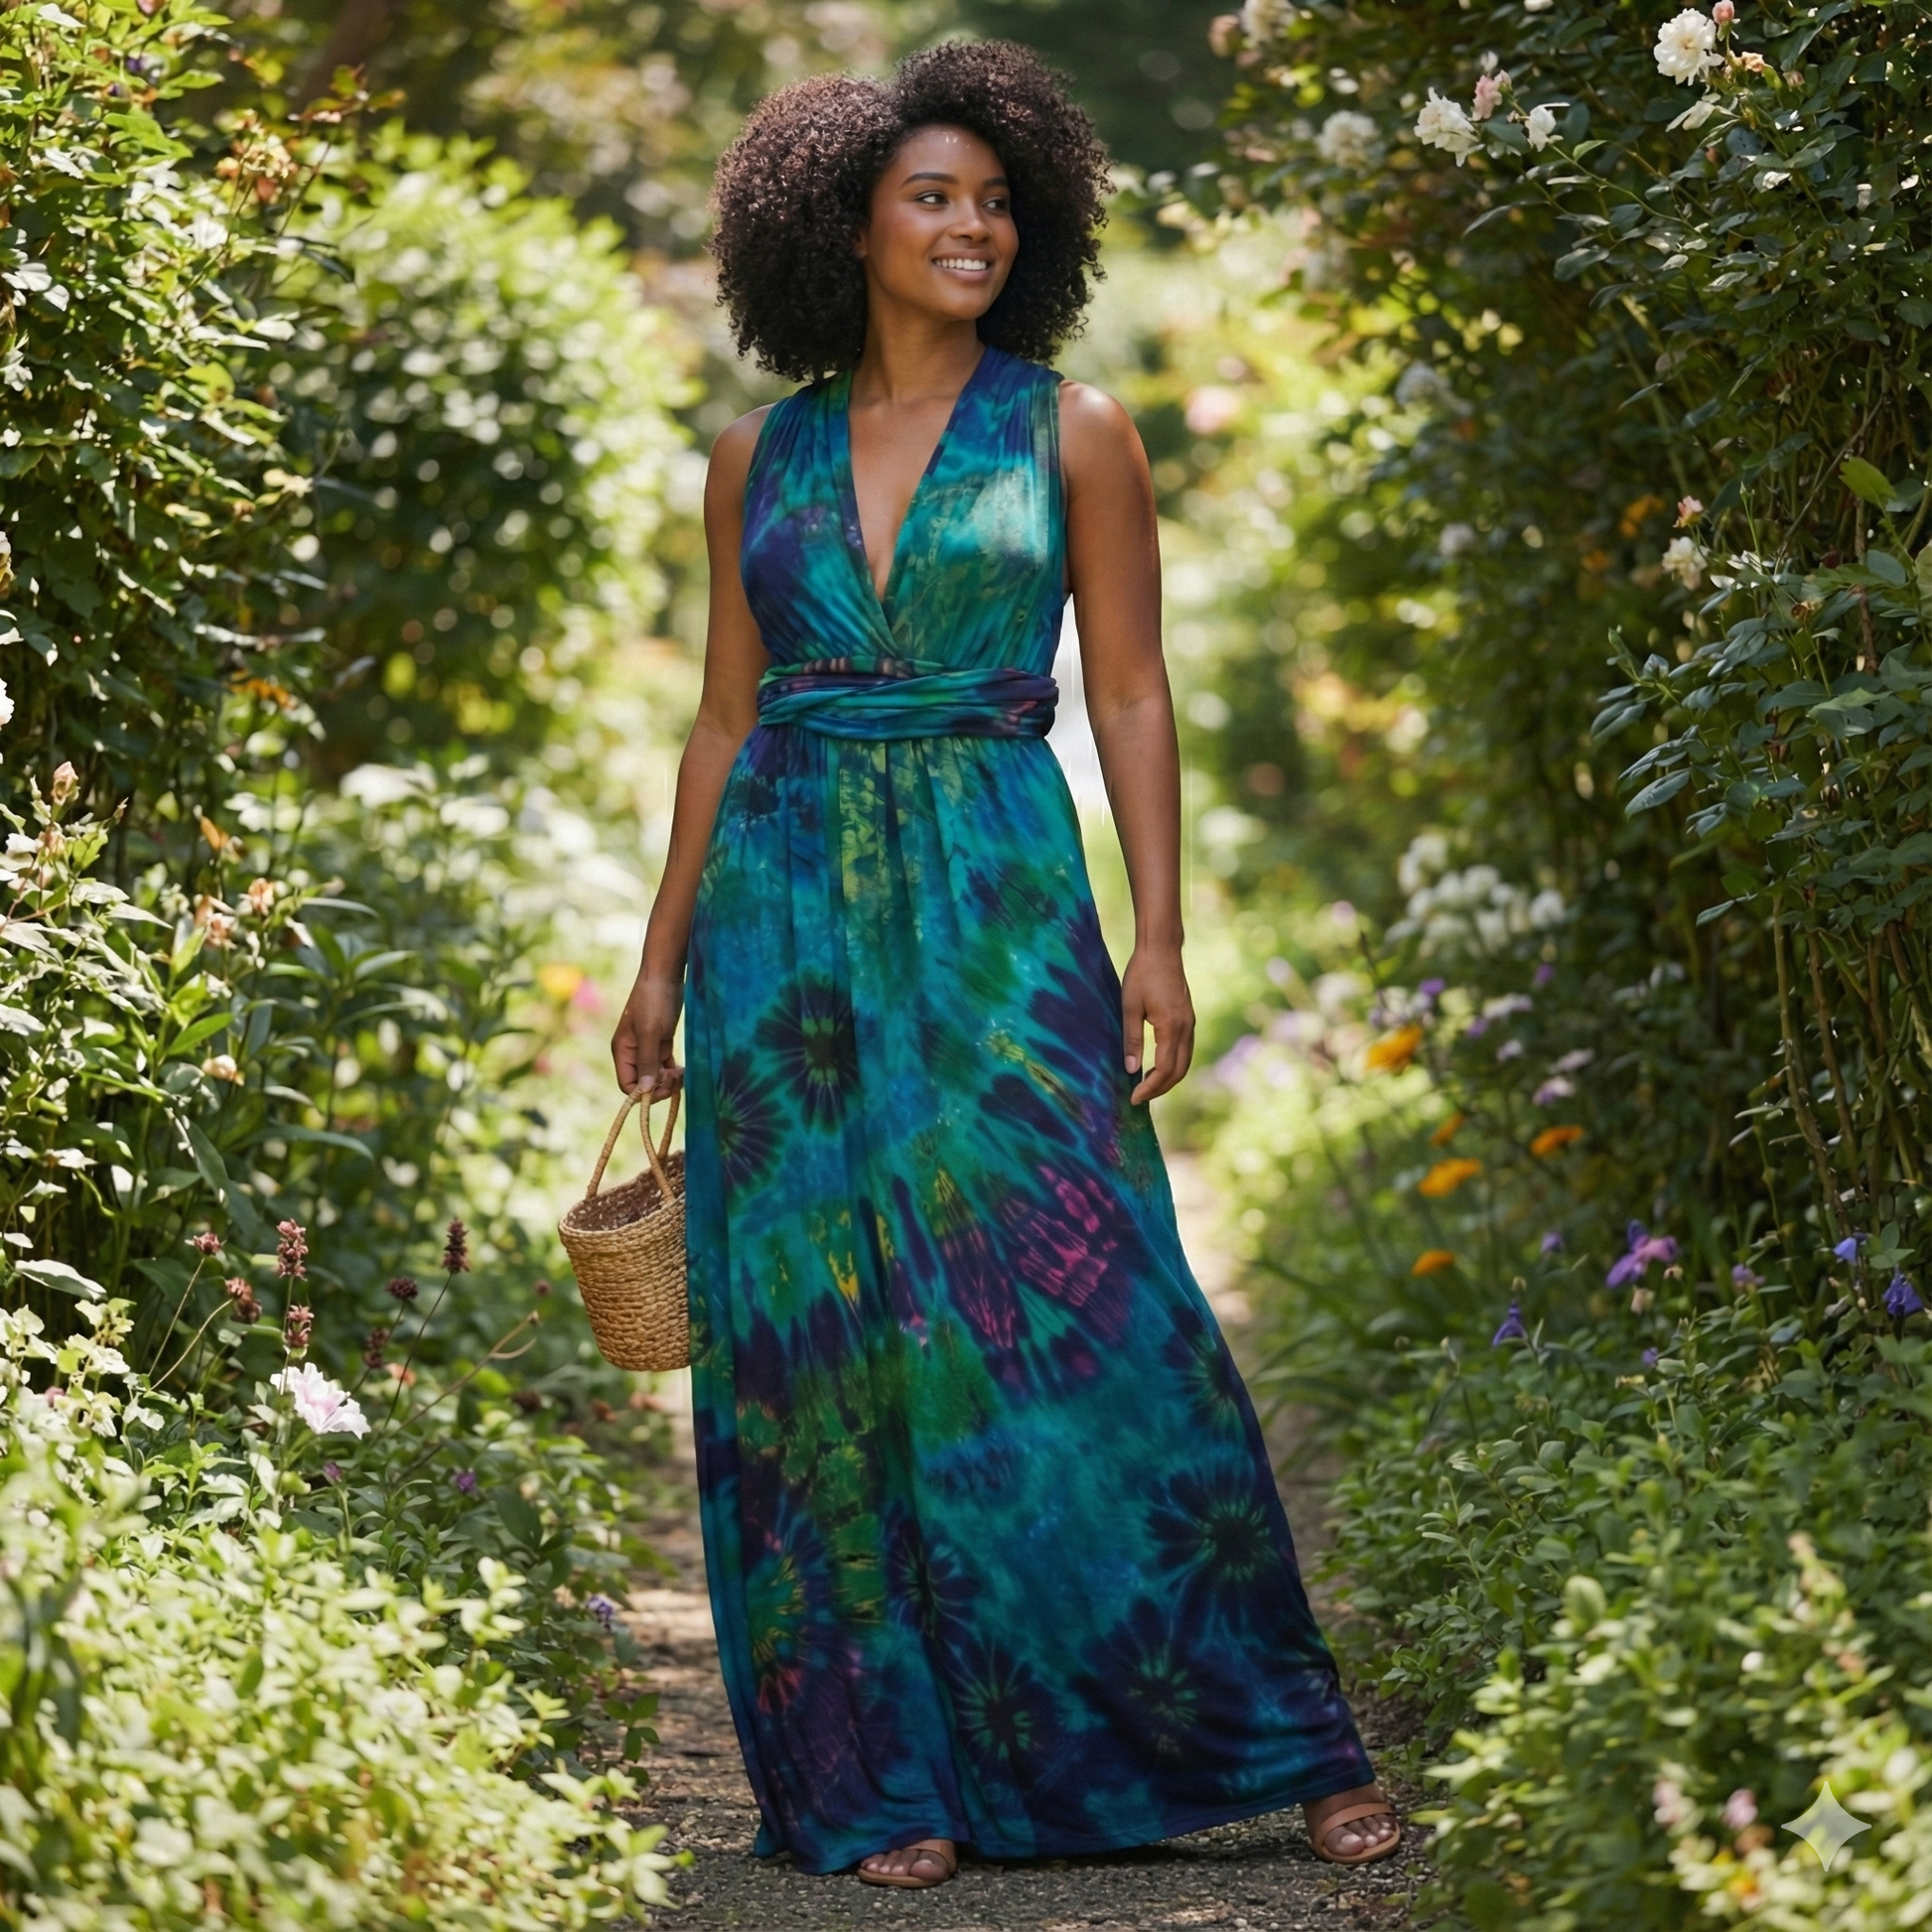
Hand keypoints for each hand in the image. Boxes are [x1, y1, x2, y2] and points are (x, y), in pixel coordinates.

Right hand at [611, 970, 684, 1096]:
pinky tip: (684, 1070)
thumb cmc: (653, 1001)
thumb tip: (644, 1091)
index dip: (643, 1093)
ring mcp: (647, 1048)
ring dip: (669, 1080)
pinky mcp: (661, 1043)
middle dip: (659, 1086)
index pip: (627, 1085)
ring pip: (655, 1076)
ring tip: (682, 1074)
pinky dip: (674, 1072)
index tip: (663, 1087)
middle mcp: (632, 1053)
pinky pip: (665, 1066)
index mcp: (622, 1051)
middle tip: (676, 1078)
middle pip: (643, 1083)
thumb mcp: (650, 1032)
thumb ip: (647, 1061)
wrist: (665, 976)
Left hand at [1121, 943, 1193, 1103]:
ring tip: (1146, 1085)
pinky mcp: (1188, 1019)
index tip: (1133, 1098)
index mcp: (1171, 1027)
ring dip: (1168, 1078)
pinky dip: (1173, 1065)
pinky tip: (1156, 1065)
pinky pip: (1185, 1051)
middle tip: (1139, 1097)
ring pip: (1185, 1062)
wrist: (1161, 950)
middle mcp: (1186, 1028)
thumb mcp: (1130, 1007)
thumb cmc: (1142, 974)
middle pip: (1179, 1071)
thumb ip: (1132, 1039)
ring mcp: (1190, 1023)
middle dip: (1161, 1088)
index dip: (1150, 1088)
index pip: (1165, 1070)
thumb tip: (1130, 1069)